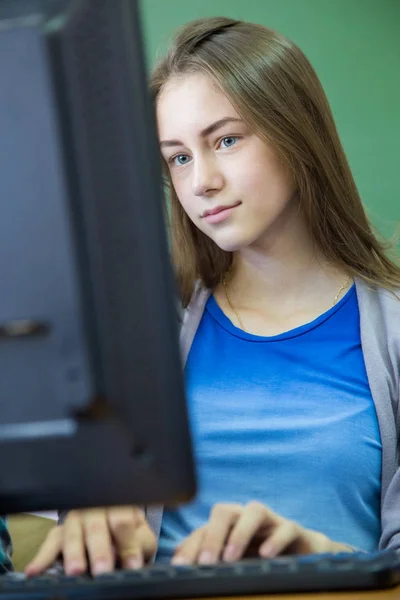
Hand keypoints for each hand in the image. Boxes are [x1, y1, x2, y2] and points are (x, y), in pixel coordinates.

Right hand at [25, 506, 156, 575]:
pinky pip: (50, 541)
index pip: (122, 521)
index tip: (131, 565)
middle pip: (96, 527)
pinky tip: (35, 570)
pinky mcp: (60, 531)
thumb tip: (131, 563)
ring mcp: (76, 519)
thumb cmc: (130, 533)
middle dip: (99, 550)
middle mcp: (96, 508)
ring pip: (72, 532)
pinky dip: (42, 556)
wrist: (116, 524)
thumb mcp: (142, 536)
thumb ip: (137, 545)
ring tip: (75, 571)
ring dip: (74, 553)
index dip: (127, 543)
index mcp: (120, 506)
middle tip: (102, 570)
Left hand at [172, 502, 352, 564]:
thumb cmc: (262, 556)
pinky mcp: (294, 529)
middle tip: (205, 563)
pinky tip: (266, 555)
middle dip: (212, 536)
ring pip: (254, 511)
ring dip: (240, 533)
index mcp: (229, 524)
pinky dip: (275, 539)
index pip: (204, 528)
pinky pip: (286, 527)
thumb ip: (209, 557)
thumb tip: (177, 559)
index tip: (180, 566)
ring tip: (231, 558)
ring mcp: (271, 520)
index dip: (191, 545)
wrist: (303, 554)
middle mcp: (246, 517)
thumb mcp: (233, 560)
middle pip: (224, 511)